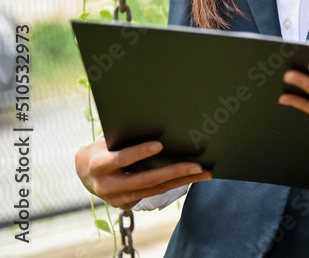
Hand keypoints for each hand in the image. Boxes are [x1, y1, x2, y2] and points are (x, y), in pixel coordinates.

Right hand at [75, 137, 211, 209]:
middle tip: (197, 167)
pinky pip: (154, 194)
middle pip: (145, 180)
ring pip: (154, 190)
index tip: (160, 145)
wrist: (84, 173)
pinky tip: (193, 179)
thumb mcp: (106, 141)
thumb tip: (156, 124)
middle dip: (174, 173)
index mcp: (100, 165)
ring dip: (182, 182)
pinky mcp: (126, 205)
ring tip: (205, 174)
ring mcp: (117, 199)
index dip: (140, 152)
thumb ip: (125, 139)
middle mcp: (107, 185)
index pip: (122, 158)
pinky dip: (174, 185)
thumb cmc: (101, 149)